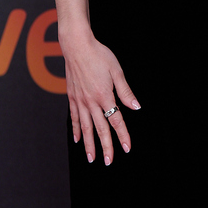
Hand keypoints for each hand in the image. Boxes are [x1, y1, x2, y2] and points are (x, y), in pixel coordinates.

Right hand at [63, 33, 140, 164]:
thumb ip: (125, 91)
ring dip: (89, 144)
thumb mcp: (117, 71)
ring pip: (86, 127)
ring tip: (92, 158)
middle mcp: (91, 102)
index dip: (122, 135)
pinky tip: (78, 139)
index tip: (127, 148)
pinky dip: (76, 130)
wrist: (77, 46)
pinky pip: (75, 117)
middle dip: (106, 147)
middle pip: (100, 129)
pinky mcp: (72, 97)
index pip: (116, 120)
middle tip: (109, 162)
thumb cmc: (99, 55)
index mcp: (104, 96)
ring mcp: (80, 100)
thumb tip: (136, 107)